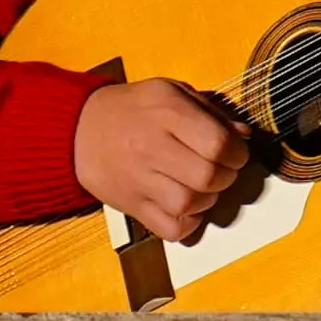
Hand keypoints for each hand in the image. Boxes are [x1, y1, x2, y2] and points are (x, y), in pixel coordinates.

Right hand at [72, 76, 258, 247]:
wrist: (76, 128)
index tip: (235, 154)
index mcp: (166, 113)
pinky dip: (187, 223)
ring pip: (190, 204)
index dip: (237, 153)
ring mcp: (137, 179)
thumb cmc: (132, 109)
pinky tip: (186, 207)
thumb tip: (244, 136)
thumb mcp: (171, 92)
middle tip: (220, 170)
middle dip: (226, 176)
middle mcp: (150, 147)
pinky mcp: (129, 204)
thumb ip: (211, 112)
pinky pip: (170, 228)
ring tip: (202, 186)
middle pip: (208, 176)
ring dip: (207, 199)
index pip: (219, 144)